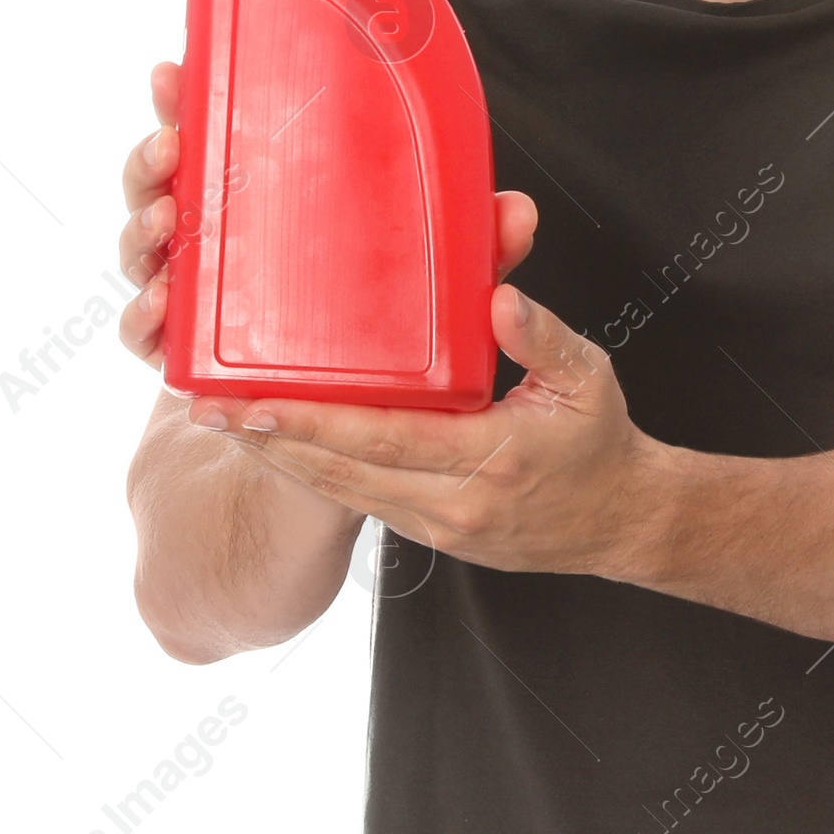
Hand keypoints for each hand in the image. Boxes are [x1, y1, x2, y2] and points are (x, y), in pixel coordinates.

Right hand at [117, 58, 540, 371]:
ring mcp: (202, 299)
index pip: (214, 140)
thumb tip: (515, 212)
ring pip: (147, 252)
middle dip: (150, 161)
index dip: (184, 104)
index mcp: (267, 203)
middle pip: (164, 186)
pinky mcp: (192, 360)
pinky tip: (159, 308)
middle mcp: (224, 244)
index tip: (173, 73)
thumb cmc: (389, 333)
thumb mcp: (438, 281)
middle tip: (171, 147)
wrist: (369, 433)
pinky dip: (143, 320)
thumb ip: (472, 244)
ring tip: (166, 221)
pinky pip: (150, 336)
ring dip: (141, 229)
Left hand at [187, 286, 673, 582]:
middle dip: (271, 444)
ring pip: (343, 495)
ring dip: (283, 463)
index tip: (255, 402)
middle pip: (341, 474)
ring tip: (230, 428)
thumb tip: (496, 296)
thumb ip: (540, 336)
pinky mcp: (433, 538)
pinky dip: (319, 478)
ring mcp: (439, 527)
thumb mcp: (587, 378)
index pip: (380, 439)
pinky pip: (364, 504)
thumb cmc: (601, 443)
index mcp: (490, 456)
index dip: (312, 424)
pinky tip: (285, 450)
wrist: (624, 522)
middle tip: (209, 411)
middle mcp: (453, 501)